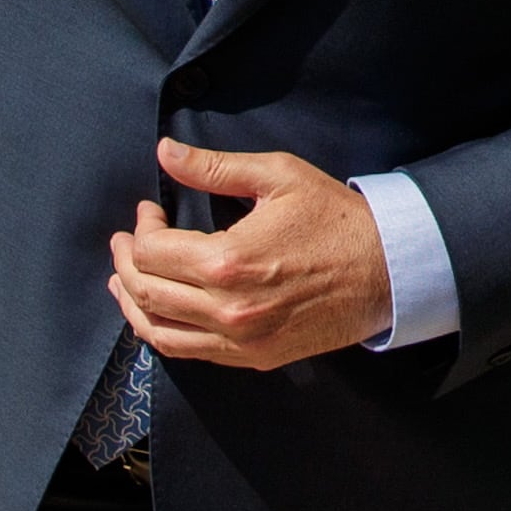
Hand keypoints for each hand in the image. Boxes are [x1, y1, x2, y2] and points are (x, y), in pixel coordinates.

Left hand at [105, 140, 393, 371]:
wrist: (387, 271)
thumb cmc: (336, 220)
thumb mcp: (279, 177)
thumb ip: (215, 167)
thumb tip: (165, 153)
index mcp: (228, 262)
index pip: (151, 252)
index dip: (139, 228)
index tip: (149, 209)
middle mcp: (227, 309)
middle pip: (146, 292)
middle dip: (125, 262)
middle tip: (125, 241)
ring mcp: (240, 340)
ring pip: (159, 332)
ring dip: (132, 304)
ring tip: (123, 280)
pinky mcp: (254, 358)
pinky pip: (190, 353)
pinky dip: (163, 332)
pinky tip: (158, 313)